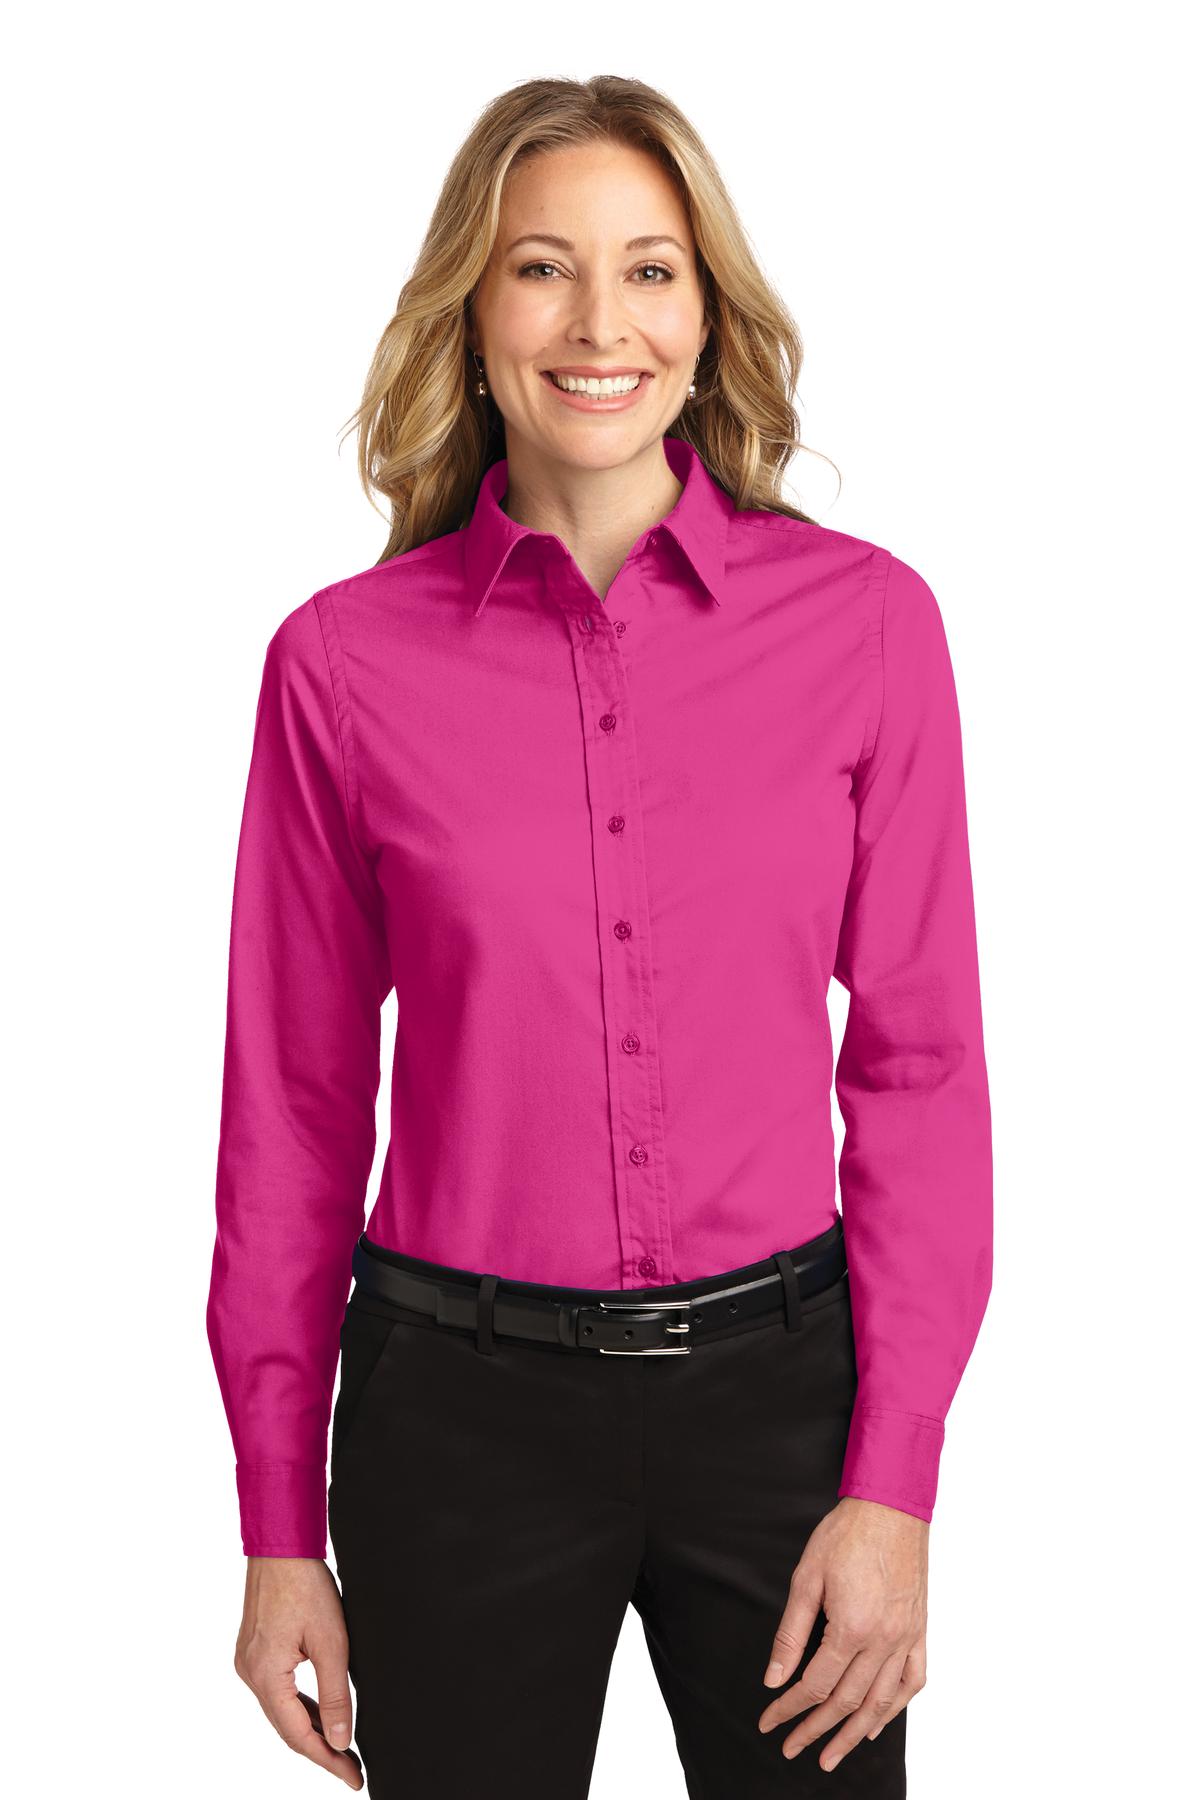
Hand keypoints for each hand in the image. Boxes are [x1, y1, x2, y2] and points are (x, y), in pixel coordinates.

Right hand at [234, 1556, 364, 1788]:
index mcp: (265, 1677)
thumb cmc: (305, 1584)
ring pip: (282, 1710)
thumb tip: (341, 1740)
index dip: (327, 1760)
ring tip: (342, 1745)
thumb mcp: (332, 1642)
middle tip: (351, 1767)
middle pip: (287, 1728)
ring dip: (311, 1727)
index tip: (353, 1777)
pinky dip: (300, 1704)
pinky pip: (278, 1690)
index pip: (298, 1736)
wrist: (281, 1543)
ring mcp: (249, 1662)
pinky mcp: (254, 1650)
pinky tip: (320, 1711)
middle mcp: (250, 1674)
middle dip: (321, 1749)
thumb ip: (336, 1695)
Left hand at [757, 1496, 927, 1770]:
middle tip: (793, 1748)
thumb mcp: (807, 1577)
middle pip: (846, 1701)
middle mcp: (883, 1641)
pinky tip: (878, 1723)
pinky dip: (896, 1708)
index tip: (769, 1722)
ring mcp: (906, 1638)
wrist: (891, 1505)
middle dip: (816, 1730)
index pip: (814, 1685)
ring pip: (881, 1702)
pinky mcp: (919, 1630)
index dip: (789, 1709)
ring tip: (833, 1755)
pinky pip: (913, 1680)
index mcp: (851, 1628)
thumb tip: (774, 1677)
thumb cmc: (847, 1534)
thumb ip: (791, 1632)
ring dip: (854, 1733)